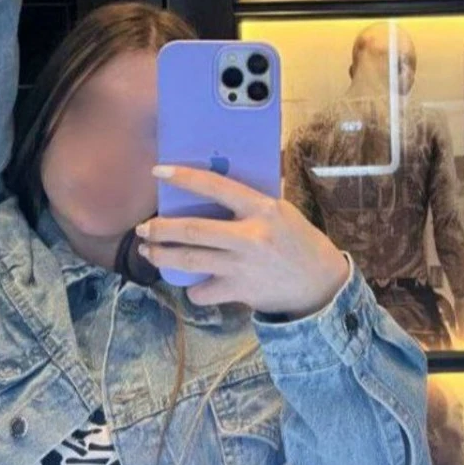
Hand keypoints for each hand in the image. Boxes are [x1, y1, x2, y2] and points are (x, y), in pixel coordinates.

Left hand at [136, 165, 349, 315]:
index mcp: (262, 209)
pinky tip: (194, 284)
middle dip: (160, 229)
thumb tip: (222, 176)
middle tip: (143, 229)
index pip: (216, 187)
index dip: (184, 178)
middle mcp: (250, 237)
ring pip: (190, 261)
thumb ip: (253, 200)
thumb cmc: (298, 241)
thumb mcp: (282, 211)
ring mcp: (243, 267)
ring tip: (148, 252)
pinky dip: (194, 289)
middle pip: (192, 230)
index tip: (159, 172)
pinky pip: (203, 292)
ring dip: (162, 256)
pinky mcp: (240, 292)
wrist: (320, 284)